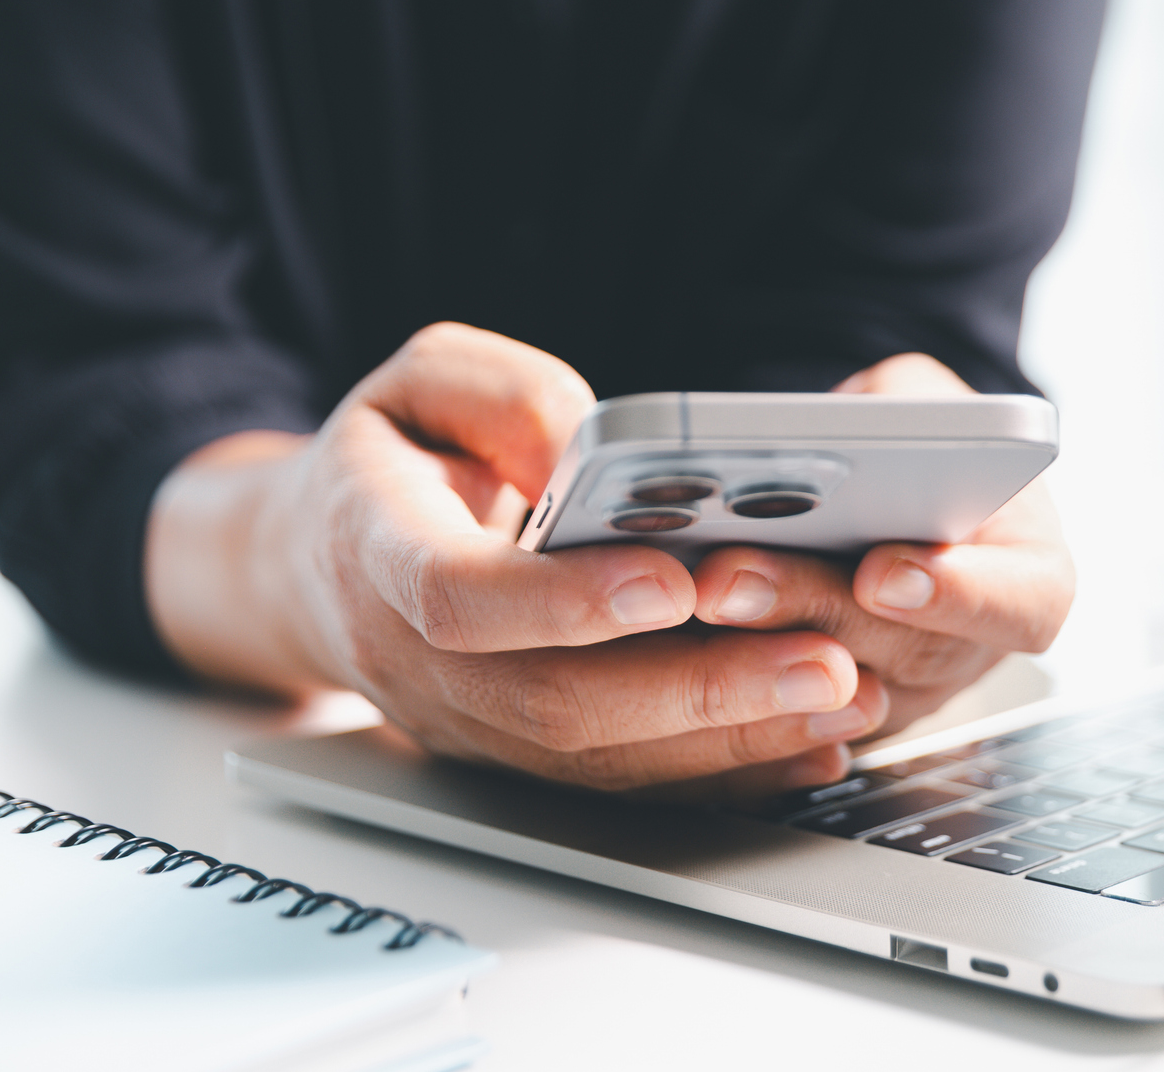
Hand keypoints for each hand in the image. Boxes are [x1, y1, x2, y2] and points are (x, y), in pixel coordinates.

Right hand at [144, 323, 884, 795]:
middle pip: (557, 702)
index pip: (460, 596)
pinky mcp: (518, 755)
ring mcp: (467, 723)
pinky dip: (722, 769)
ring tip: (844, 698)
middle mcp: (416, 660)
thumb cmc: (394, 456)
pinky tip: (810, 743)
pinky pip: (622, 781)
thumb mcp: (423, 381)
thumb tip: (590, 448)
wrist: (318, 563)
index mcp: (375, 549)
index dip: (564, 600)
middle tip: (824, 660)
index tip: (674, 581)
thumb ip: (502, 394)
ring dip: (731, 740)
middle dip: (701, 688)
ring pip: (599, 758)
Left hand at [689, 353, 1075, 742]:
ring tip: (694, 588)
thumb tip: (845, 429)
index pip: (1019, 606)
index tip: (882, 570)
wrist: (889, 487)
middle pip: (903, 653)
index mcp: (1028, 575)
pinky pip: (781, 713)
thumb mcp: (931, 400)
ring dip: (754, 647)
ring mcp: (900, 692)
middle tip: (734, 575)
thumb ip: (911, 411)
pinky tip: (669, 630)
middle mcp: (970, 649)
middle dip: (812, 610)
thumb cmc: (924, 440)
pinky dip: (727, 676)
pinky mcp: (829, 715)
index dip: (957, 597)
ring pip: (832, 694)